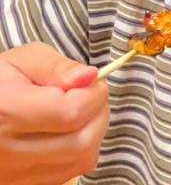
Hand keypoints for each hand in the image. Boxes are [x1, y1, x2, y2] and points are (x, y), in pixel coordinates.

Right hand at [0, 42, 109, 184]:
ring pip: (83, 159)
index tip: (91, 81)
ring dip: (94, 132)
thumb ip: (58, 67)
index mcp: (6, 112)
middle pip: (82, 141)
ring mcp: (15, 174)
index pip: (71, 113)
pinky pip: (71, 171)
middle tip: (89, 96)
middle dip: (99, 113)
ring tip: (79, 112)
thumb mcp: (23, 60)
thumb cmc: (1, 82)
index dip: (93, 95)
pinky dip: (81, 150)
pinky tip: (68, 132)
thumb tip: (91, 76)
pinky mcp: (24, 184)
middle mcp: (8, 151)